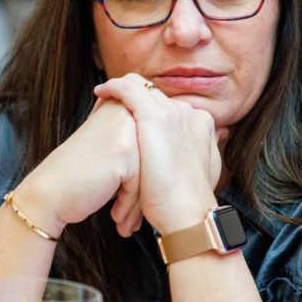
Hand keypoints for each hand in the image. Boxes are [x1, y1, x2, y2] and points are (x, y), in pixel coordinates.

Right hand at [14, 99, 141, 237]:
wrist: (48, 193)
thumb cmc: (77, 176)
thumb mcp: (105, 145)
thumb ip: (130, 138)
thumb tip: (165, 152)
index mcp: (120, 107)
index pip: (152, 142)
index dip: (146, 174)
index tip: (133, 199)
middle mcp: (124, 113)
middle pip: (153, 158)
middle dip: (145, 192)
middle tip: (136, 217)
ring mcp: (124, 131)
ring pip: (149, 173)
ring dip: (138, 203)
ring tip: (127, 222)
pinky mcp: (123, 151)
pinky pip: (141, 183)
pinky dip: (130, 206)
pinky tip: (118, 220)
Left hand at [93, 73, 220, 232]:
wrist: (186, 214)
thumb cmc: (186, 201)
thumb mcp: (198, 171)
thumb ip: (195, 153)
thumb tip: (192, 151)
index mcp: (200, 124)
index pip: (169, 106)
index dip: (148, 108)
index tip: (132, 116)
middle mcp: (189, 113)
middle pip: (155, 96)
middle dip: (134, 101)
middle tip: (112, 104)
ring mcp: (173, 113)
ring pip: (142, 88)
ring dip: (121, 90)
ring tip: (104, 93)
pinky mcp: (155, 117)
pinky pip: (128, 89)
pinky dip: (113, 87)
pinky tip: (100, 91)